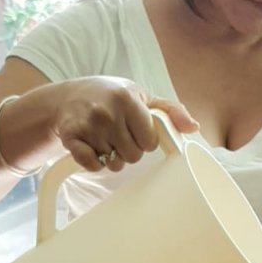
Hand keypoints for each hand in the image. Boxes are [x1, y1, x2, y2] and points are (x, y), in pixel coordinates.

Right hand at [49, 77, 198, 171]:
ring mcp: (88, 125)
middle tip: (119, 135)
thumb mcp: (141, 96)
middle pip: (133, 156)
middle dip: (129, 150)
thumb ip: (170, 110)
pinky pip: (92, 166)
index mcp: (127, 99)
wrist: (67, 96)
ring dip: (112, 158)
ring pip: (114, 164)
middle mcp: (107, 112)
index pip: (150, 142)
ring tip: (105, 139)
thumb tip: (194, 127)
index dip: (145, 140)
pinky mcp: (71, 137)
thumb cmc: (110, 96)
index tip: (136, 130)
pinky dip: (94, 163)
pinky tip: (92, 147)